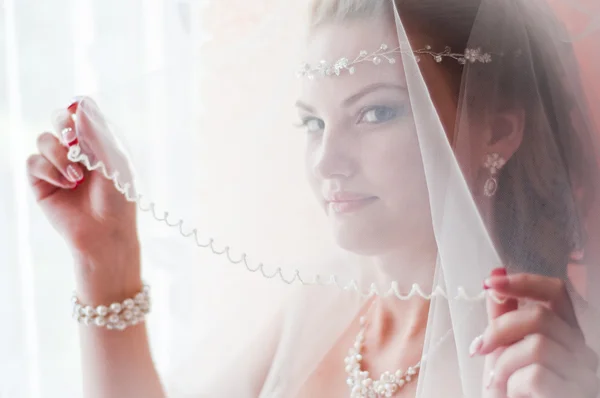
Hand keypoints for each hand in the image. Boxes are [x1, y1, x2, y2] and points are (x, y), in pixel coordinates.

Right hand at [26, 97, 139, 296]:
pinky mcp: (42, 182)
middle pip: (58, 119)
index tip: (80, 115)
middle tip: (72, 138)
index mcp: (99, 143)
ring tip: (77, 177)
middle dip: (63, 123)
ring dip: (58, 154)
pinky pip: (33, 162)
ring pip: (43, 139)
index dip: (78, 110)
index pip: (83, 114)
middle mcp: (77, 151)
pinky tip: (67, 185)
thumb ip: (96, 133)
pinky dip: (49, 170)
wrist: (106, 233)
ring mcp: (58, 165)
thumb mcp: (113, 162)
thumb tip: (81, 103)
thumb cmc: (118, 199)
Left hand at [472, 269, 598, 397]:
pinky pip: (536, 375)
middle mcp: (582, 352)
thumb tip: (495, 274)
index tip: (490, 282)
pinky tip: (512, 395)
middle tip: (479, 348)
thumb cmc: (513, 393)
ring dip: (504, 364)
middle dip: (499, 329)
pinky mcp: (573, 395)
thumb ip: (504, 315)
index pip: (557, 293)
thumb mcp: (504, 350)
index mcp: (567, 335)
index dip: (524, 281)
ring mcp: (583, 376)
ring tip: (498, 383)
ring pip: (537, 345)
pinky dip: (513, 384)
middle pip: (540, 317)